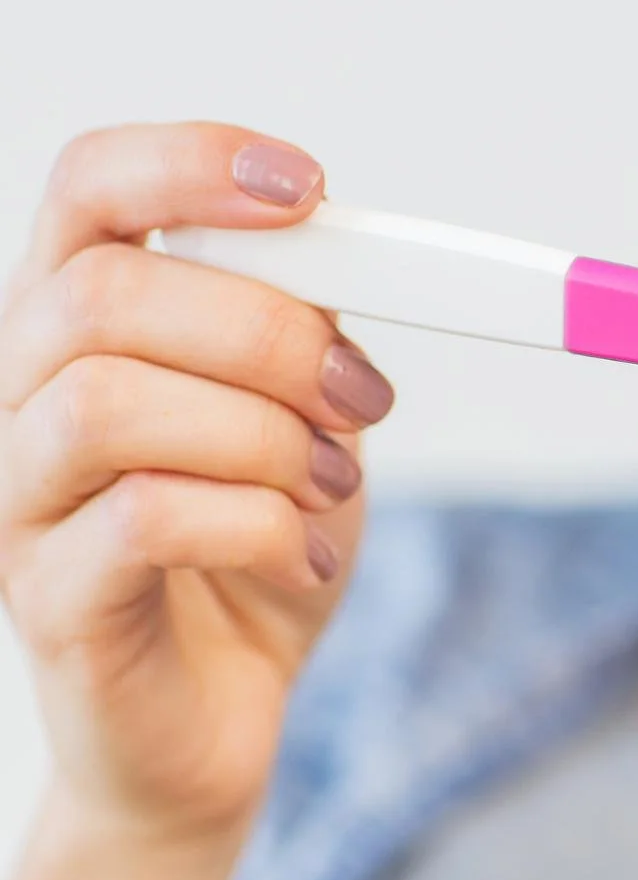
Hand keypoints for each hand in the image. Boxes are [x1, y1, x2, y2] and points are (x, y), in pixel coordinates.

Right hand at [0, 123, 393, 847]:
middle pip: (105, 294)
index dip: (190, 163)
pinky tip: (304, 553)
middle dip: (268, 335)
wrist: (221, 716)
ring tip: (332, 484)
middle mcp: (18, 396)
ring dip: (264, 438)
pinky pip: (141, 520)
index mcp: (80, 324)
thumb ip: (301, 333)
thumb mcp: (304, 418)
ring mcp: (17, 500)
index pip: (87, 187)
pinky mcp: (46, 601)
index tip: (311, 186)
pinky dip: (259, 527)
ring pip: (110, 404)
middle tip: (361, 397)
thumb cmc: (254, 548)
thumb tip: (342, 254)